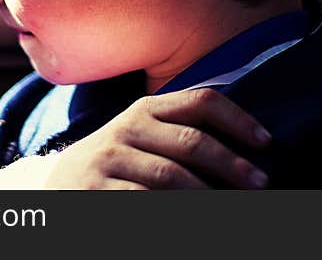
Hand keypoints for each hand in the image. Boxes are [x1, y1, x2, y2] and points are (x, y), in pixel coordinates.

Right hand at [0, 88, 270, 189]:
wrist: (54, 188)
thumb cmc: (117, 163)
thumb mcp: (143, 136)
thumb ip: (180, 132)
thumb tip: (245, 147)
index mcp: (146, 108)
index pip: (200, 101)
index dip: (238, 119)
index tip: (266, 142)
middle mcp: (128, 128)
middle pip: (192, 142)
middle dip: (232, 164)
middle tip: (261, 184)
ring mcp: (110, 160)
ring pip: (172, 178)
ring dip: (211, 195)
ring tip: (234, 208)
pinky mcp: (97, 192)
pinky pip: (146, 203)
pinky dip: (176, 212)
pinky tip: (194, 220)